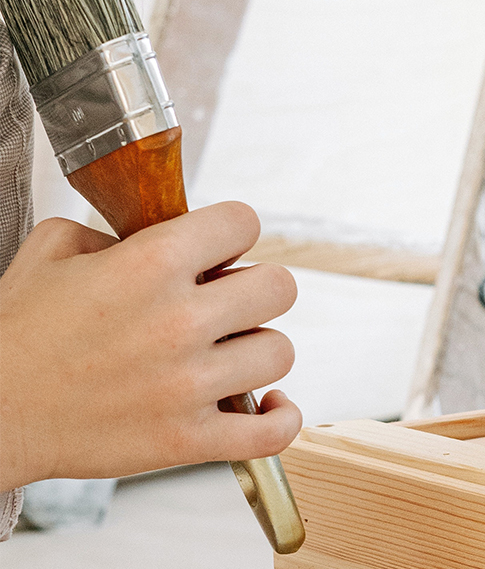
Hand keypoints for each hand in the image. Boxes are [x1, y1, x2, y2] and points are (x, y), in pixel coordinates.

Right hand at [0, 202, 299, 490]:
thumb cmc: (16, 336)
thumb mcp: (53, 251)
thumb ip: (112, 229)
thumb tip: (155, 233)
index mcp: (151, 263)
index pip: (243, 222)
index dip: (230, 233)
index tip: (215, 252)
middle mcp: (179, 320)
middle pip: (279, 286)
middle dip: (252, 289)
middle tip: (222, 304)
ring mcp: (188, 385)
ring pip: (279, 351)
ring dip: (256, 348)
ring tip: (225, 353)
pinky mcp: (186, 441)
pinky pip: (271, 432)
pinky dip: (279, 419)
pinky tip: (266, 403)